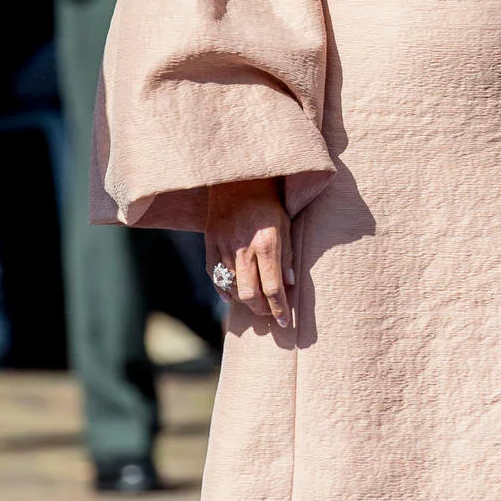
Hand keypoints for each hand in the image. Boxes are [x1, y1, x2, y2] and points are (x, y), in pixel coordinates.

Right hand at [204, 179, 293, 329]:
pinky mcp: (210, 243)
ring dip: (245, 301)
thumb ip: (287, 255)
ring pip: (232, 288)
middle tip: (270, 313)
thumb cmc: (267, 201)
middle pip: (250, 295)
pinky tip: (232, 295)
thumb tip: (290, 283)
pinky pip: (214, 275)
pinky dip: (224, 289)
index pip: (273, 289)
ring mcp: (224, 247)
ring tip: (255, 303)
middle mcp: (244, 249)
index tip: (286, 321)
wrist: (237, 178)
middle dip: (262, 310)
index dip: (280, 309)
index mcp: (267, 245)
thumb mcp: (285, 225)